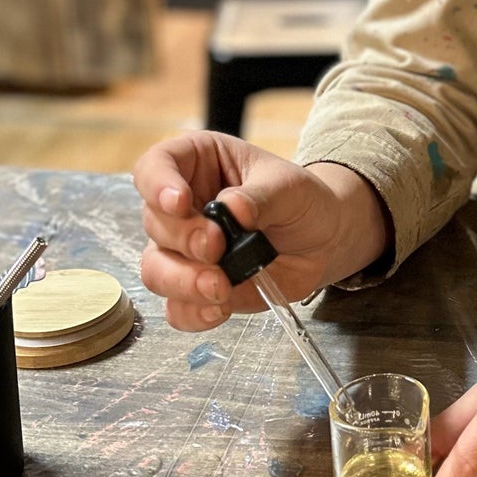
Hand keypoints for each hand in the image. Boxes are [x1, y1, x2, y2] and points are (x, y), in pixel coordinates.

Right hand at [132, 131, 386, 330]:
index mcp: (197, 163)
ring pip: (156, 269)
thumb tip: (232, 209)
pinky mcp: (195, 288)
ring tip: (221, 286)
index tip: (179, 202)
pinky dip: (193, 312)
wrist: (323, 241)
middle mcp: (182, 207)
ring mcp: (184, 250)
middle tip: (216, 247)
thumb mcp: (289, 187)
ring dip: (183, 281)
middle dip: (183, 239)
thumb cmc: (302, 200)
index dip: (157, 184)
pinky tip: (219, 309)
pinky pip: (176, 307)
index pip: (154, 166)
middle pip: (154, 222)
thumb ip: (261, 196)